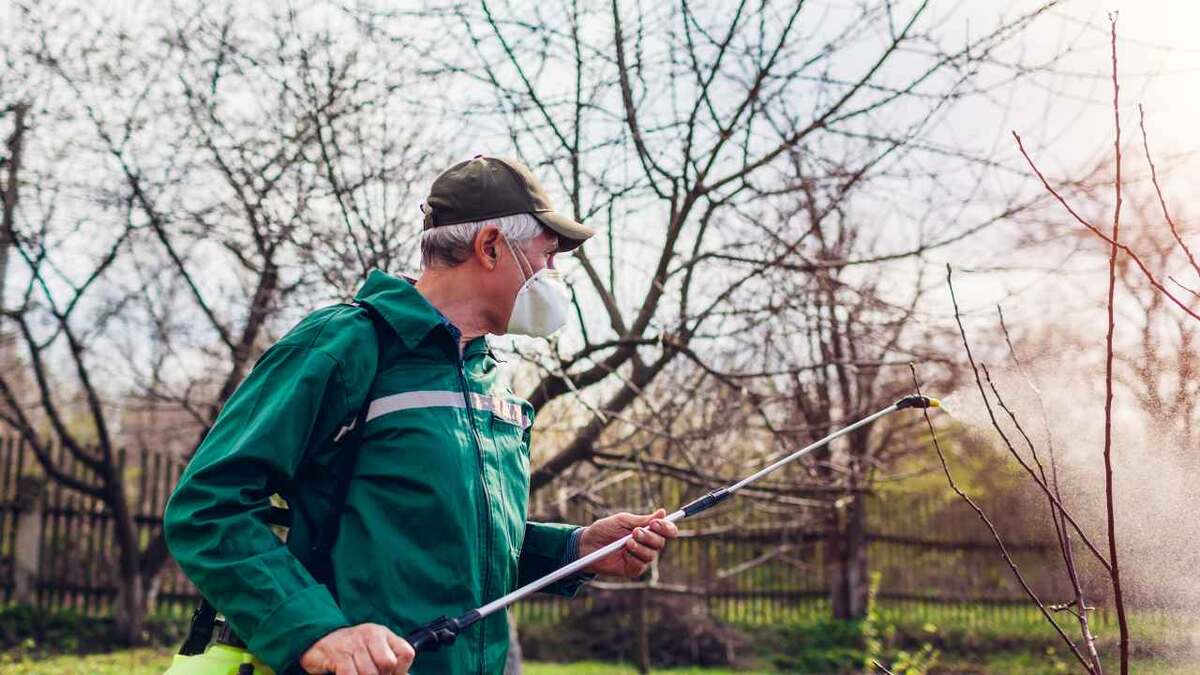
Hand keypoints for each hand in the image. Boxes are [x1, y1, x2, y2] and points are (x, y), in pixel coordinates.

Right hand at [299, 623, 413, 673]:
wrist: (321, 640)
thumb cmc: (353, 649)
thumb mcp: (375, 650)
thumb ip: (391, 662)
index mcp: (383, 634)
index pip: (406, 653)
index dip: (401, 670)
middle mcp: (370, 634)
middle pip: (387, 664)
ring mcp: (353, 644)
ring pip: (369, 673)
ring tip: (358, 674)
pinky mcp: (337, 654)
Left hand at [578, 508, 678, 577]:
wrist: (587, 544)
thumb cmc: (604, 530)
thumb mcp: (623, 520)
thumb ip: (643, 519)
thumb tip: (663, 512)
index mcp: (648, 531)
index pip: (667, 531)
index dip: (666, 527)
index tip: (655, 523)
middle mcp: (647, 545)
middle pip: (660, 543)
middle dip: (649, 537)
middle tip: (635, 532)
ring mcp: (641, 558)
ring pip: (651, 555)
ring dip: (640, 547)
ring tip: (626, 542)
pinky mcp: (633, 570)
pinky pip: (641, 566)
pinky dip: (634, 558)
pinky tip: (624, 554)